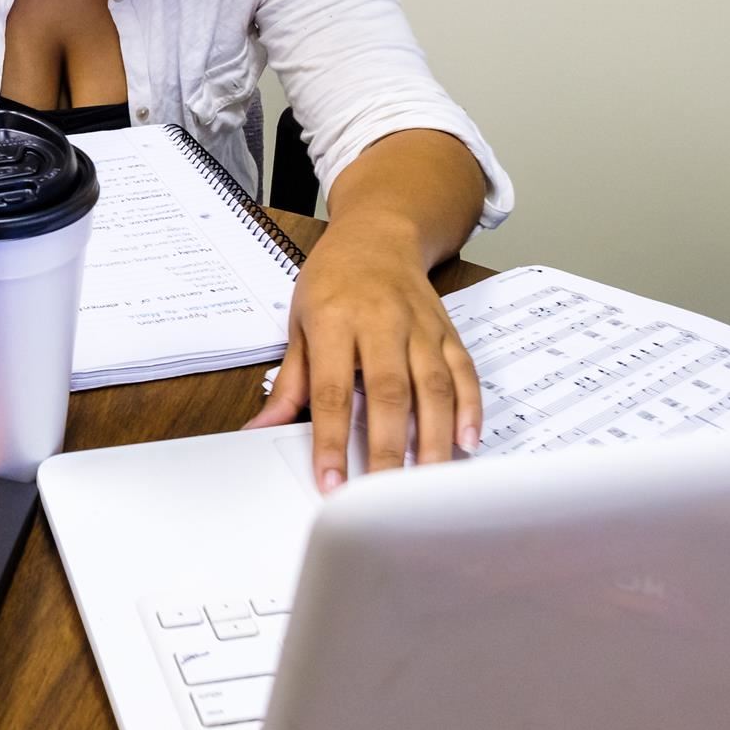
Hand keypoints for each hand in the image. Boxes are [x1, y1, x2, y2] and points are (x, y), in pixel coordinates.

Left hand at [242, 218, 480, 490]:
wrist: (377, 234)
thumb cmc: (331, 280)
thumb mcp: (298, 322)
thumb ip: (288, 381)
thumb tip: (261, 428)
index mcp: (334, 320)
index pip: (331, 390)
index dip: (331, 440)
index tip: (330, 481)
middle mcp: (380, 322)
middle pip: (388, 393)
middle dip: (385, 448)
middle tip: (382, 495)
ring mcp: (420, 326)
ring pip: (433, 387)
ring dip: (432, 438)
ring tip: (426, 483)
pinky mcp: (447, 331)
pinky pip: (463, 372)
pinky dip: (469, 408)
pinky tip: (466, 442)